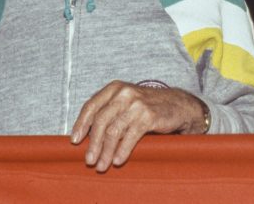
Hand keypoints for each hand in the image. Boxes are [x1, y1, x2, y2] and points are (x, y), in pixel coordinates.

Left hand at [70, 81, 208, 171]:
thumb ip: (108, 112)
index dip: (81, 124)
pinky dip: (122, 151)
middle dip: (93, 144)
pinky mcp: (148, 116)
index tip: (75, 141)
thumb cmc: (147, 106)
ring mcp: (136, 104)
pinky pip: (130, 137)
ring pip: (114, 131)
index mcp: (114, 88)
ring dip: (106, 152)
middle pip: (101, 121)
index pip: (91, 106)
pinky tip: (118, 161)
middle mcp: (123, 93)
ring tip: (102, 165)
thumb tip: (85, 135)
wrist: (178, 105)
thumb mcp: (125, 102)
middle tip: (89, 160)